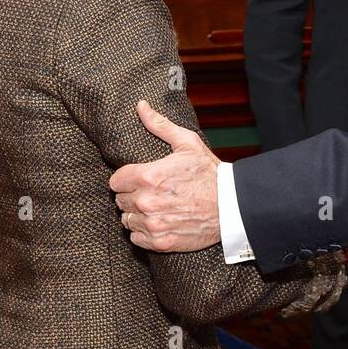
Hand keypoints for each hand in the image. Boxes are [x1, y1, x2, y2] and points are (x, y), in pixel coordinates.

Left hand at [109, 100, 220, 251]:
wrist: (232, 206)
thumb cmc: (209, 173)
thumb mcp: (187, 143)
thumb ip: (159, 125)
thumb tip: (141, 106)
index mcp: (148, 176)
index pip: (115, 181)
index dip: (126, 179)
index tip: (139, 179)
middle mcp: (146, 201)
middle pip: (120, 201)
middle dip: (133, 196)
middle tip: (152, 192)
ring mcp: (153, 224)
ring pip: (127, 220)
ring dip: (137, 215)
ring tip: (157, 208)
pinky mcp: (160, 242)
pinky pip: (136, 238)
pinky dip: (144, 232)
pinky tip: (160, 222)